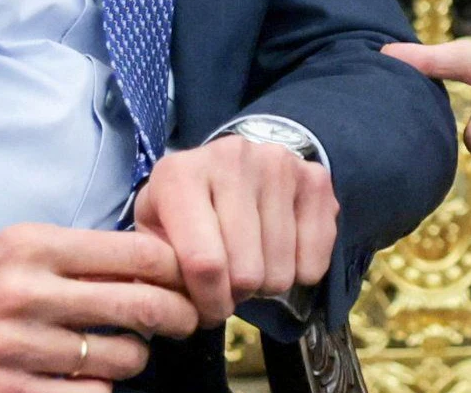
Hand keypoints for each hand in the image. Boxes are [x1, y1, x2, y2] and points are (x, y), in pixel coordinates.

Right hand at [0, 223, 197, 392]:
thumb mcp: (9, 245)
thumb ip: (73, 254)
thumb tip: (146, 263)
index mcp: (32, 245)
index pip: (134, 251)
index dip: (175, 266)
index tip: (186, 275)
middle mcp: (26, 292)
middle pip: (137, 304)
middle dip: (177, 314)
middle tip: (185, 318)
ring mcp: (14, 347)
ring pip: (117, 357)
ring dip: (135, 357)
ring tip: (127, 351)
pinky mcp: (1, 392)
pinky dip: (99, 390)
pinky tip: (90, 380)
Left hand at [133, 134, 339, 327]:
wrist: (228, 164)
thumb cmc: (185, 207)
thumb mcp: (154, 231)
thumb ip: (157, 269)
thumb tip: (178, 310)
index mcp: (181, 175)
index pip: (204, 263)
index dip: (208, 302)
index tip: (207, 311)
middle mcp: (232, 158)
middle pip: (247, 270)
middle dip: (237, 294)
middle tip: (230, 284)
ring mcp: (279, 164)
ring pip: (281, 269)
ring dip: (267, 283)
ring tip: (253, 263)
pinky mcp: (315, 176)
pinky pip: (317, 255)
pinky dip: (302, 271)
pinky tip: (283, 253)